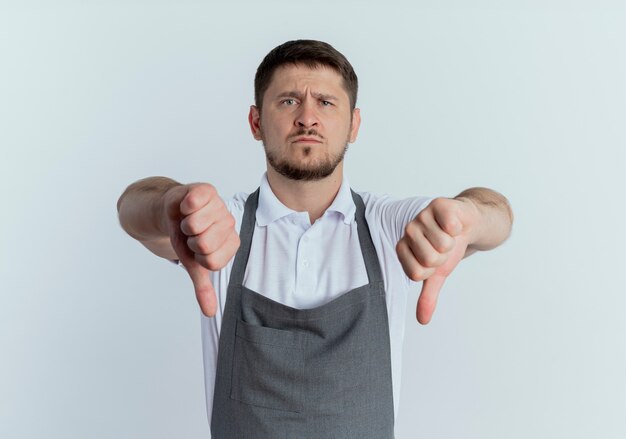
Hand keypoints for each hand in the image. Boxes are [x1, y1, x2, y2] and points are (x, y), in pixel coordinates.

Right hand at [162, 183, 239, 316]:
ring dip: (184, 223)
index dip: (195, 257)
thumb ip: (203, 287)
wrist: (171, 211)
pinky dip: (183, 207)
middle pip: (203, 243)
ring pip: (196, 224)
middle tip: (190, 233)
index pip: (211, 262)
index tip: (195, 249)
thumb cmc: (186, 236)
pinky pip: (192, 203)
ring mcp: (220, 206)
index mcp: (231, 244)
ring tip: (188, 219)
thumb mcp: (193, 263)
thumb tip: (210, 313)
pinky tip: (186, 206)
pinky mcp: (207, 190)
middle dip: (188, 240)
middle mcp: (230, 224)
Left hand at [396, 197, 477, 323]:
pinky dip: (459, 228)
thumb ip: (428, 295)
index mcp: (403, 248)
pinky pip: (450, 226)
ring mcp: (422, 216)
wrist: (468, 224)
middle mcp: (408, 231)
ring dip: (453, 242)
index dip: (433, 271)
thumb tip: (422, 320)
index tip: (436, 261)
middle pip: (429, 259)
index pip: (416, 273)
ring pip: (442, 244)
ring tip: (450, 235)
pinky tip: (456, 223)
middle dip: (444, 257)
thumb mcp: (438, 274)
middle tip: (446, 247)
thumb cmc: (449, 248)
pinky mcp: (438, 204)